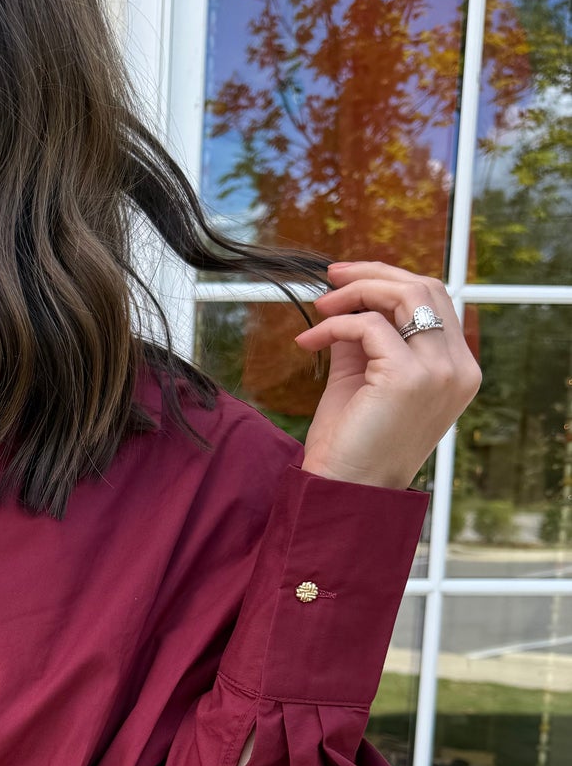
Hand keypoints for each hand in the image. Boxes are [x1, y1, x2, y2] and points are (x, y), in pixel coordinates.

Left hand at [291, 260, 480, 488]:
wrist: (346, 491)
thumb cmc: (352, 444)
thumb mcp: (362, 379)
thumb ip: (365, 338)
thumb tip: (347, 300)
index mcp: (457, 370)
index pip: (435, 301)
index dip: (391, 281)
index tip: (348, 280)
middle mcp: (458, 368)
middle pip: (426, 288)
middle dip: (374, 274)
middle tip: (331, 278)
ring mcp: (439, 371)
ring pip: (405, 295)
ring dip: (356, 292)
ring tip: (320, 308)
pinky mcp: (408, 376)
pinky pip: (369, 325)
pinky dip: (335, 326)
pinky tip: (309, 341)